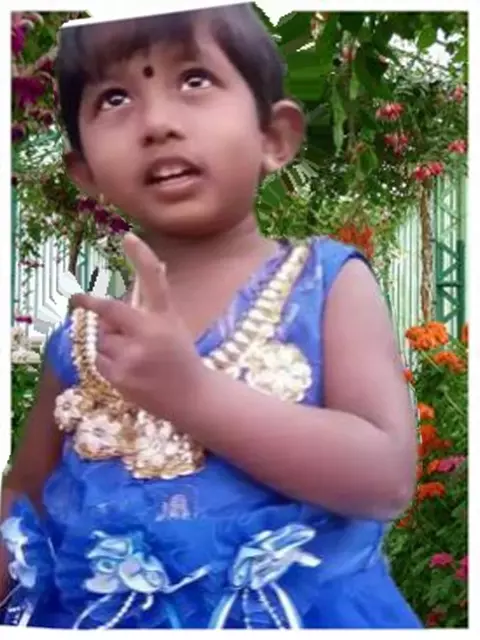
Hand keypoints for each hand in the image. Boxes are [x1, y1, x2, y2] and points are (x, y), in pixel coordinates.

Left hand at [71, 233, 204, 420]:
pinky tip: (130, 371)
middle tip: (124, 330)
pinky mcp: (120, 376)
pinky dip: (108, 363)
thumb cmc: (179, 356)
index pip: (154, 281)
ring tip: (134, 357)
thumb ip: (155, 300)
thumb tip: (156, 264)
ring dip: (110, 343)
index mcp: (165, 317)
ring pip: (102, 337)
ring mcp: (133, 356)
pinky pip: (98, 359)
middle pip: (109, 310)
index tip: (129, 237)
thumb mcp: (172, 324)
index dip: (143, 258)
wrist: (190, 396)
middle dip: (104, 315)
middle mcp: (150, 333)